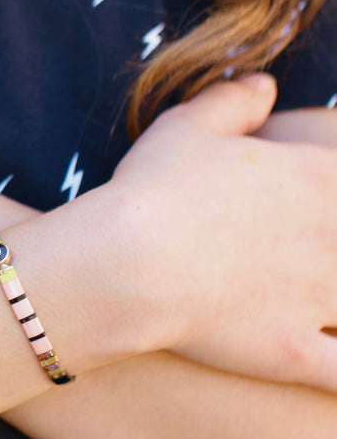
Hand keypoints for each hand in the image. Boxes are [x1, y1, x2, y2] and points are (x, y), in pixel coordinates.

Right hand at [103, 74, 336, 390]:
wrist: (122, 262)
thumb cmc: (148, 191)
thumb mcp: (186, 128)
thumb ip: (231, 101)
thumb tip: (262, 84)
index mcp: (320, 180)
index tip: (329, 224)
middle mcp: (335, 239)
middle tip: (328, 268)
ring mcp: (322, 301)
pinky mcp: (296, 353)